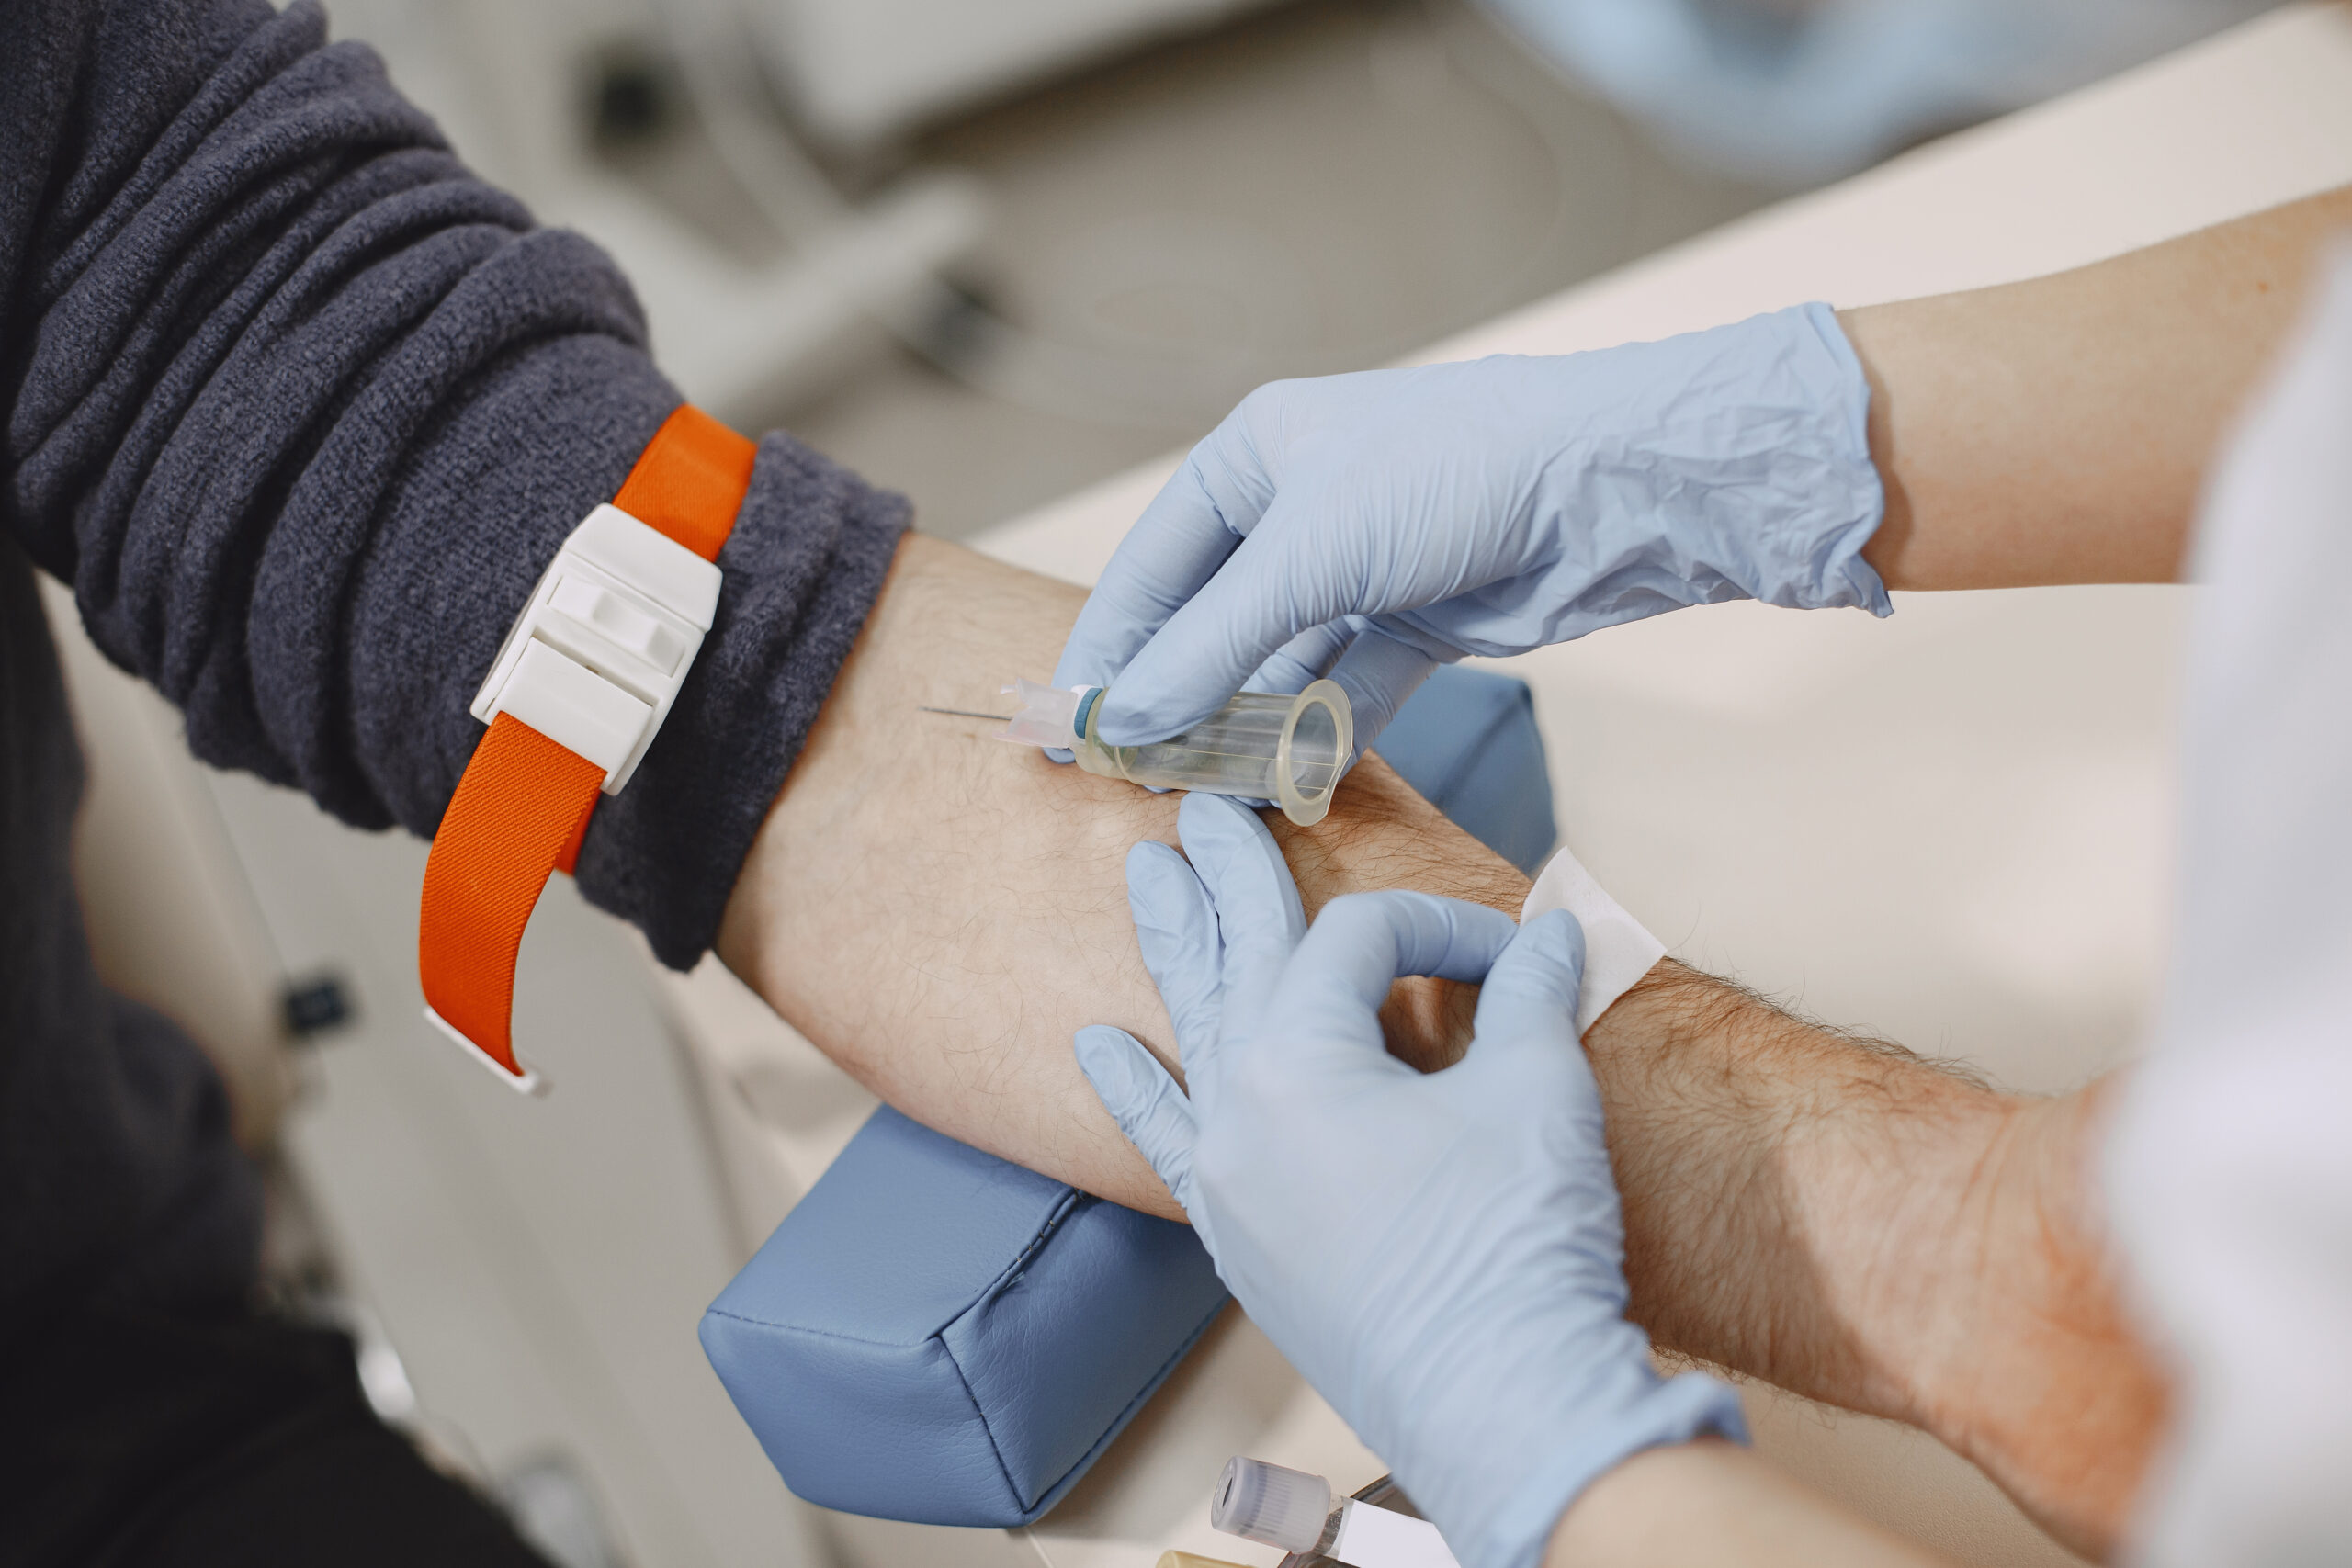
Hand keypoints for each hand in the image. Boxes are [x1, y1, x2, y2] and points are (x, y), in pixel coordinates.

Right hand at [1053, 305, 1886, 754]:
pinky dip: (1319, 736)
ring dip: (1244, 730)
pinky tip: (1286, 785)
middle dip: (1174, 702)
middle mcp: (1301, 509)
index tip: (1066, 729)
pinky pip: (1347, 690)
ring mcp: (1364, 568)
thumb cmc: (1452, 475)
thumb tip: (1121, 727)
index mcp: (1254, 457)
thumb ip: (1210, 649)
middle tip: (1129, 781)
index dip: (1106, 651)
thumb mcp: (1308, 556)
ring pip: (1280, 665)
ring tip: (1200, 796)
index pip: (1150, 569)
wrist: (1611, 485)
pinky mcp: (1424, 621)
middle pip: (1210, 624)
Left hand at [1075, 793, 1742, 1567]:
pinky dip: (1133, 1089)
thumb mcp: (1538, 1095)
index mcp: (1301, 1060)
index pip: (1359, 942)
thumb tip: (1555, 932)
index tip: (1515, 958)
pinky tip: (1092, 1045)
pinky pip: (1165, 1143)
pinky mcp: (1237, 1236)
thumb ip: (1531, 994)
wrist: (1506, 1408)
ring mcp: (1227, 1177)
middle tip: (1202, 806)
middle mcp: (1240, 1109)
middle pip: (1240, 957)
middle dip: (1231, 875)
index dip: (1441, 928)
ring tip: (1143, 876)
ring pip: (1191, 1034)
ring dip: (1174, 950)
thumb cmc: (1520, 1248)